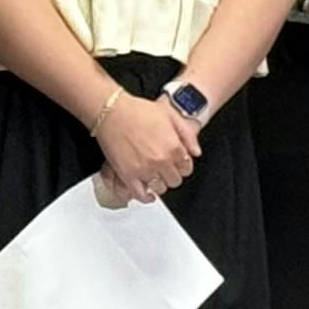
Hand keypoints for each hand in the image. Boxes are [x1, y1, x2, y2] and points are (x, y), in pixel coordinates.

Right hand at [90, 89, 199, 204]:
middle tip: (165, 168)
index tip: (177, 164)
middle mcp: (161, 161)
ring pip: (160, 188)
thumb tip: (196, 152)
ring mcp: (145, 170)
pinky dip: (146, 197)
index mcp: (173, 147)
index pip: (186, 168)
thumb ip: (187, 135)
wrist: (112, 111)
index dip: (182, 166)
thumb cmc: (137, 110)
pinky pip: (140, 194)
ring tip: (155, 176)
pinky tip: (148, 194)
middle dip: (171, 174)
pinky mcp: (128, 175)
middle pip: (174, 180)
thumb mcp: (170, 115)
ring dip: (159, 184)